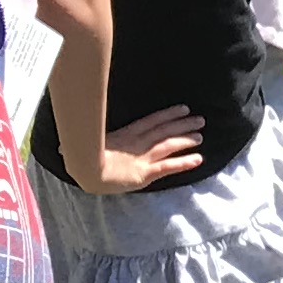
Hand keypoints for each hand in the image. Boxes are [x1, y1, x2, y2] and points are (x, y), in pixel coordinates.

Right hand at [86, 103, 206, 195]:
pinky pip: (167, 167)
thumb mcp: (90, 144)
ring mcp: (141, 158)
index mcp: (125, 135)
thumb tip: (82, 142)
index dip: (169, 114)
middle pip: (164, 130)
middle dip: (183, 124)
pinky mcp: (144, 173)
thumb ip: (96, 141)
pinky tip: (198, 159)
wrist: (84, 172)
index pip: (152, 121)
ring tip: (201, 136)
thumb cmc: (83, 158)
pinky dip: (183, 162)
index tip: (184, 109)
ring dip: (185, 140)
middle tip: (201, 119)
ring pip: (168, 145)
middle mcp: (137, 143)